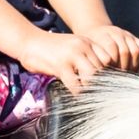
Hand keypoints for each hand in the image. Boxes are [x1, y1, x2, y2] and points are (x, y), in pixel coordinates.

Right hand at [16, 27, 137, 91]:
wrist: (28, 40)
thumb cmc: (50, 48)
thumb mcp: (71, 47)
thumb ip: (83, 58)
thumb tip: (96, 77)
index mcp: (88, 42)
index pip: (108, 58)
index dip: (110, 73)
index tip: (109, 85)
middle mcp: (83, 46)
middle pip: (102, 69)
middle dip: (103, 84)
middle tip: (102, 96)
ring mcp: (72, 54)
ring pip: (92, 76)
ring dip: (91, 89)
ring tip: (90, 98)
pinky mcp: (61, 65)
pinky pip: (75, 84)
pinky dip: (78, 93)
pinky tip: (76, 97)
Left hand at [79, 24, 138, 76]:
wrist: (98, 32)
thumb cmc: (91, 49)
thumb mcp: (88, 53)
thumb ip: (93, 63)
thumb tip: (96, 82)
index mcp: (102, 35)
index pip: (111, 48)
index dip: (112, 63)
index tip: (108, 76)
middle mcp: (116, 33)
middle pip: (124, 51)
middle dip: (122, 68)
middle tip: (119, 80)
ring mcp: (127, 35)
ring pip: (135, 51)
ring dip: (133, 67)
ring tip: (128, 77)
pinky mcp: (136, 39)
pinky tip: (137, 71)